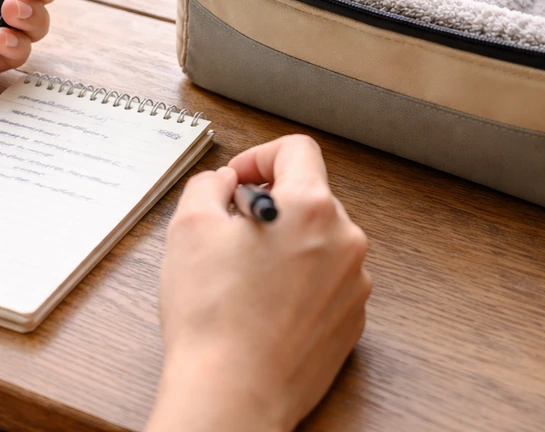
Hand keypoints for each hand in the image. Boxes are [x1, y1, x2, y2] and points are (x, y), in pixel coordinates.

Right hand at [148, 135, 370, 431]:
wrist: (234, 395)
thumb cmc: (213, 317)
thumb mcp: (190, 226)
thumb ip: (209, 185)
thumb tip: (225, 182)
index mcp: (311, 207)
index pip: (297, 150)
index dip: (260, 157)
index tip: (239, 179)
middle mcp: (345, 240)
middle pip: (310, 197)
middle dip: (271, 205)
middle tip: (233, 231)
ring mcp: (355, 283)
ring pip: (320, 241)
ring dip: (287, 245)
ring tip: (247, 277)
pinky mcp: (353, 320)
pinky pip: (328, 282)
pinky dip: (300, 283)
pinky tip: (266, 306)